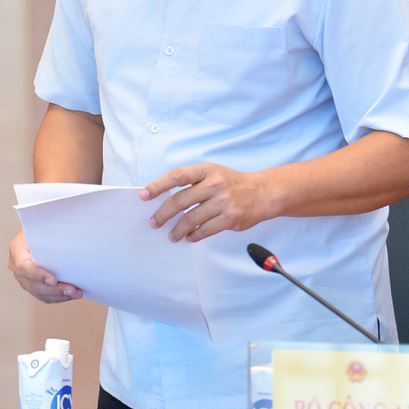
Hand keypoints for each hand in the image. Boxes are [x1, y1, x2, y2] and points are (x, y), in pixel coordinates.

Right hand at [7, 230, 82, 302]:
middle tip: (72, 290)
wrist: (41, 231)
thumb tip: (73, 231)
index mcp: (16, 248)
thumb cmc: (44, 225)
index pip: (24, 266)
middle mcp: (15, 265)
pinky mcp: (32, 285)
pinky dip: (58, 297)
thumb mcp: (45, 224)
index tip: (54, 280)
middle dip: (54, 289)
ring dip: (59, 295)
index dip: (38, 275)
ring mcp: (22, 277)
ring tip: (76, 292)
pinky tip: (72, 294)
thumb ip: (54, 229)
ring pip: (39, 293)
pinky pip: (44, 296)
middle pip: (32, 284)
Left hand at [143, 162, 279, 242]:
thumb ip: (192, 182)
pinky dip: (194, 236)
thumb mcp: (213, 173)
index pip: (177, 176)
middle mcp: (215, 184)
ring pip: (191, 219)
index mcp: (207, 170)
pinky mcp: (231, 218)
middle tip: (154, 222)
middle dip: (163, 214)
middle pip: (180, 200)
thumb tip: (164, 198)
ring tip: (171, 235)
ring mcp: (223, 202)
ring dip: (177, 229)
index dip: (158, 185)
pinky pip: (206, 230)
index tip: (144, 195)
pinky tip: (189, 237)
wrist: (264, 192)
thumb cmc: (232, 183)